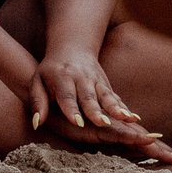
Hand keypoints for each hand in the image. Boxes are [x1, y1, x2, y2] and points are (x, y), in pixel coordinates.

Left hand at [28, 48, 147, 145]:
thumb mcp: (37, 82)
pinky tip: (134, 118)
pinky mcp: (106, 85)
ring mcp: (96, 81)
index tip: (78, 123)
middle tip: (104, 124)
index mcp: (62, 78)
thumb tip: (36, 123)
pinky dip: (125, 108)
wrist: (72, 48)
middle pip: (89, 98)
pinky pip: (116, 98)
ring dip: (117, 109)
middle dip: (97, 111)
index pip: (67, 96)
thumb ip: (37, 102)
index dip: (72, 110)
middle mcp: (81, 79)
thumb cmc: (50, 70)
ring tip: (127, 119)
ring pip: (107, 97)